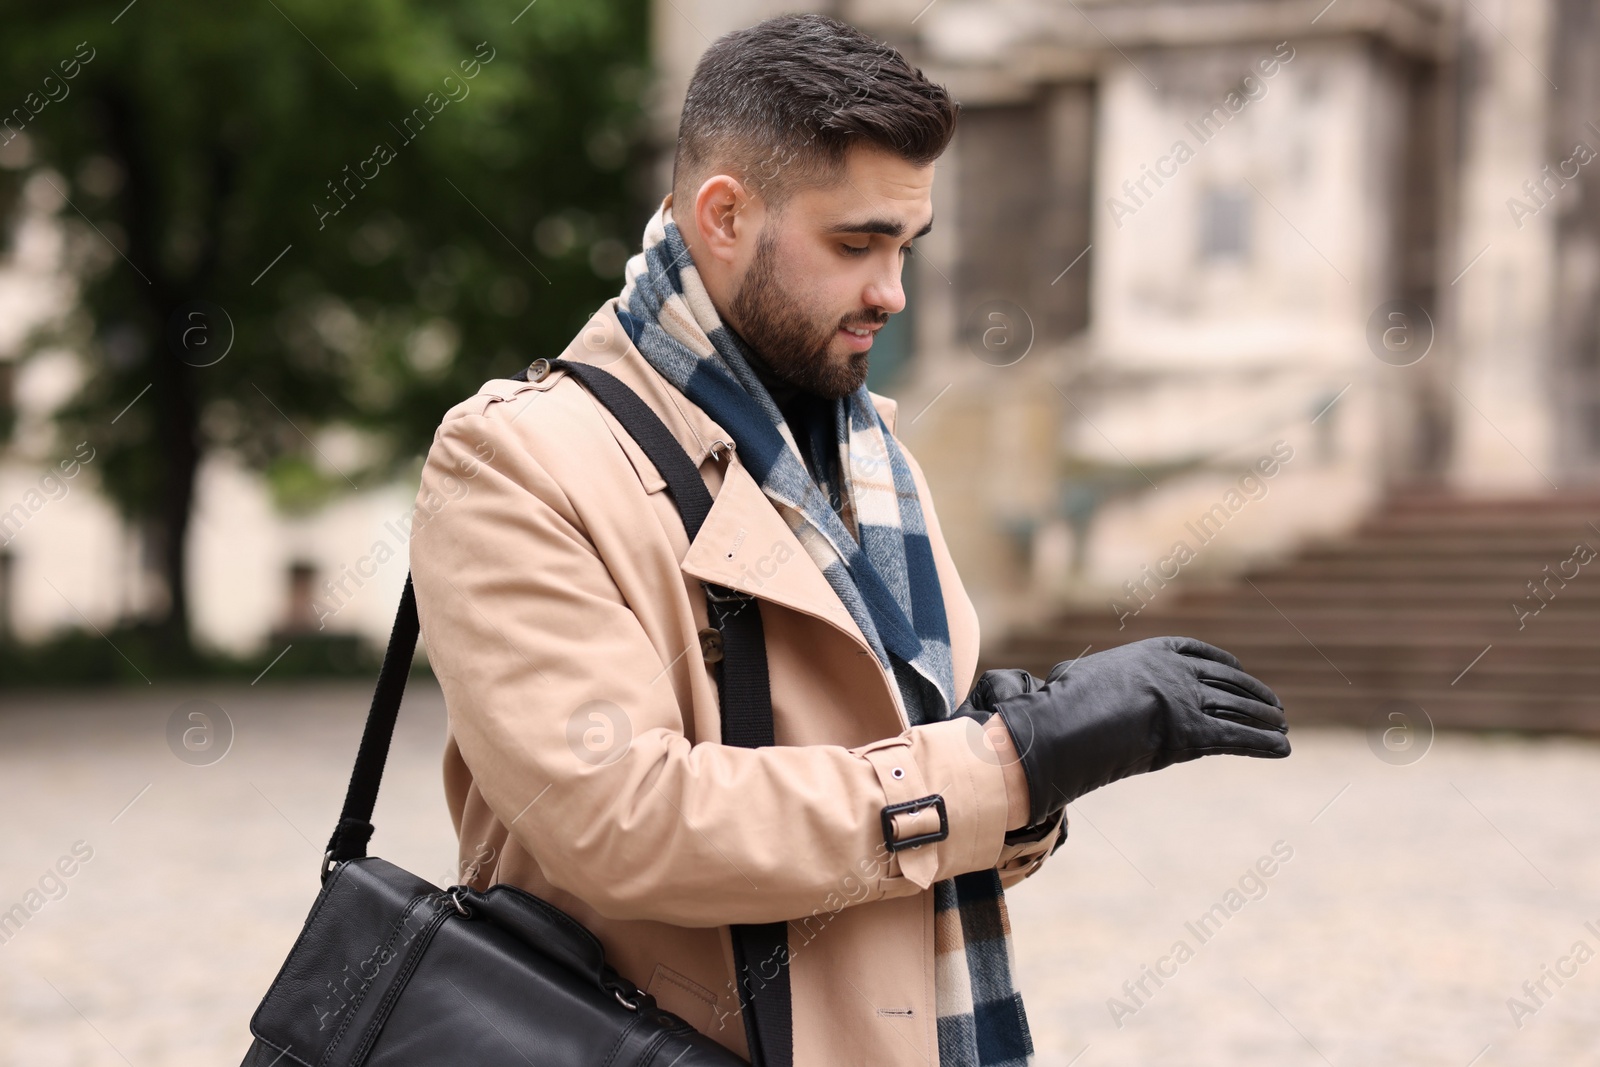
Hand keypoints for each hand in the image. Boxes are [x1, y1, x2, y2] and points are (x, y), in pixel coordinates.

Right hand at [956, 637, 1288, 825]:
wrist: (1069, 724)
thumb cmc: (1059, 706)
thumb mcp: (1068, 682)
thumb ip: (1072, 680)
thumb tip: (1039, 686)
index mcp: (1149, 652)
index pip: (1195, 652)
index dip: (1223, 663)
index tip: (1237, 671)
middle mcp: (1175, 672)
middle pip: (1225, 681)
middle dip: (1253, 693)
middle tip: (1274, 705)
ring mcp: (1188, 700)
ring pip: (1238, 708)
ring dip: (1265, 718)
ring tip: (1282, 727)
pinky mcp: (1194, 732)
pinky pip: (1238, 737)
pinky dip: (1264, 743)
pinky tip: (1282, 748)